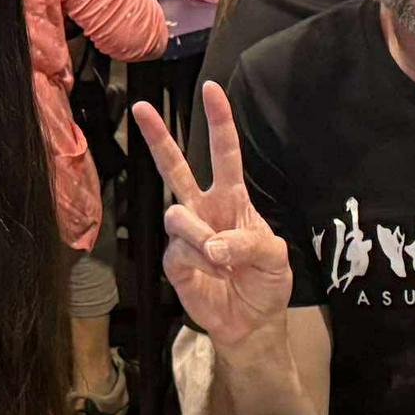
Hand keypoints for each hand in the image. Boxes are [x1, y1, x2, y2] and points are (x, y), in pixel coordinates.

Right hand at [134, 82, 296, 351]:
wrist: (251, 323)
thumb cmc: (266, 282)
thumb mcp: (274, 258)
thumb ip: (249, 243)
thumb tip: (214, 245)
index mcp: (233, 198)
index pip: (225, 153)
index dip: (219, 121)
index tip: (211, 90)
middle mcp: (205, 209)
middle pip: (175, 167)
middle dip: (158, 137)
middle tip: (141, 108)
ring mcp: (187, 235)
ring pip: (176, 214)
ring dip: (200, 235)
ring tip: (220, 259)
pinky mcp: (175, 261)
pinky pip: (178, 251)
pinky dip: (199, 263)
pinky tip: (213, 275)